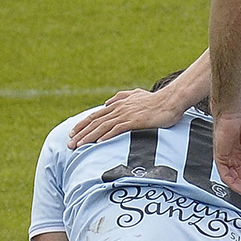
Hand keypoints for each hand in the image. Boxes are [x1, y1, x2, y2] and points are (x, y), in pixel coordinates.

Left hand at [67, 88, 184, 147]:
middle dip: (80, 134)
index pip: (95, 116)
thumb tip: (108, 102)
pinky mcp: (134, 121)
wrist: (171, 100)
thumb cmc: (155, 100)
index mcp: (117, 104)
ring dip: (88, 137)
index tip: (72, 133)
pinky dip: (106, 136)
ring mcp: (126, 115)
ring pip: (102, 127)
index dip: (82, 125)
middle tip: (69, 145)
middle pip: (94, 122)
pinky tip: (98, 143)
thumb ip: (121, 97)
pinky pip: (117, 129)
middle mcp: (118, 109)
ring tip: (78, 146)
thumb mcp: (136, 94)